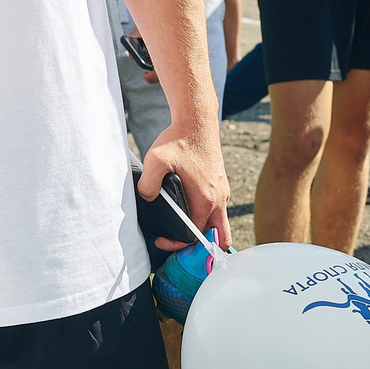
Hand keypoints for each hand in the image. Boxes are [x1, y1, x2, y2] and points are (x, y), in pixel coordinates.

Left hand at [139, 128, 230, 250]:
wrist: (197, 121)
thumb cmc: (179, 139)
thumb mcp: (156, 160)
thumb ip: (148, 184)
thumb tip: (147, 199)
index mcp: (206, 199)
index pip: (196, 236)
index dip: (176, 244)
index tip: (160, 239)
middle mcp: (219, 199)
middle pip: (219, 238)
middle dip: (200, 247)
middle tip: (177, 242)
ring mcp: (222, 192)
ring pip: (219, 224)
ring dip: (203, 231)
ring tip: (180, 229)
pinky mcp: (220, 185)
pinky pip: (217, 210)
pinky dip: (205, 217)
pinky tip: (186, 210)